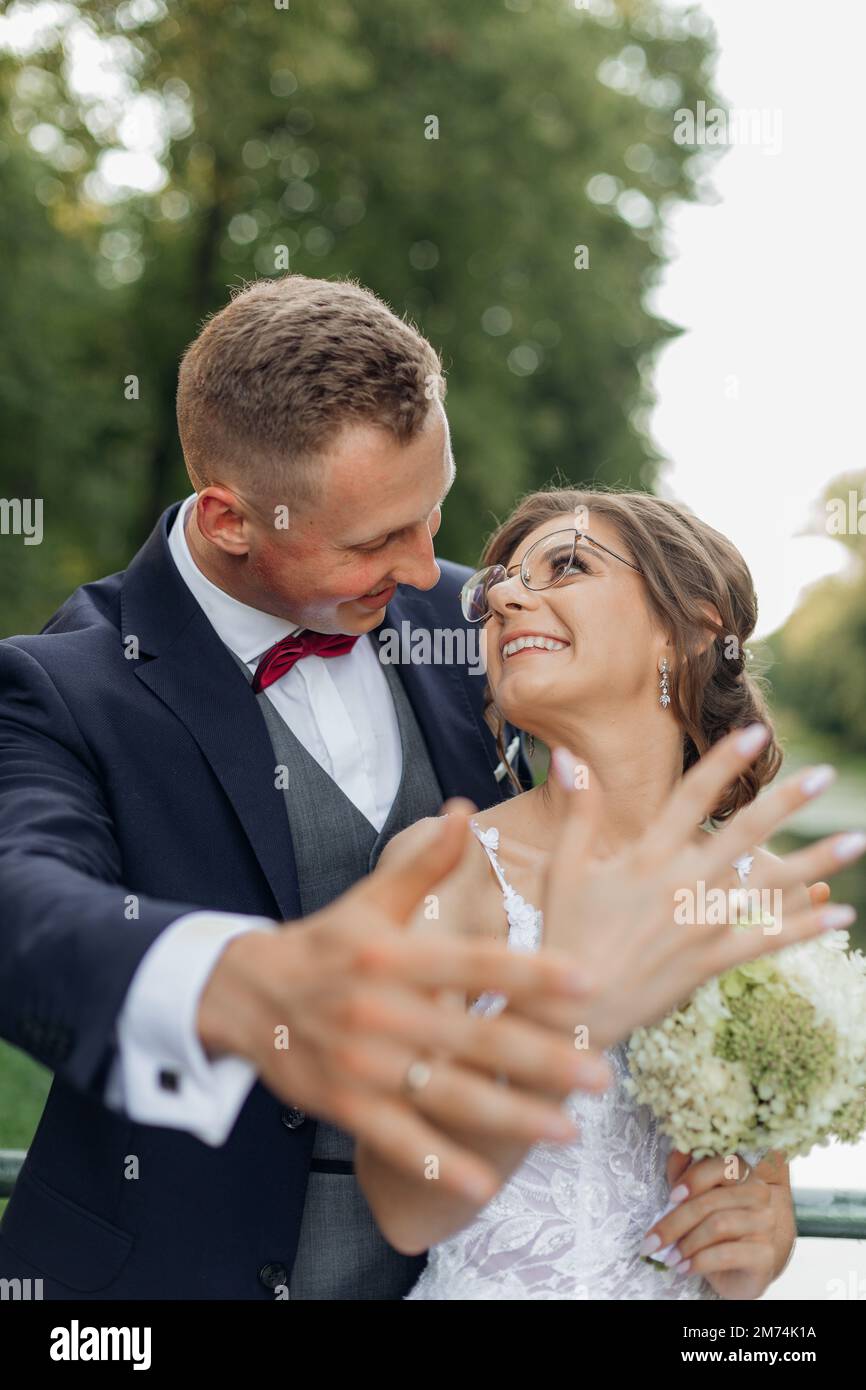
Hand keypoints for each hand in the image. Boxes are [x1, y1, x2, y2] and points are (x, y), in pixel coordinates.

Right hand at [197, 800, 610, 1201]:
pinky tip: (487, 1181)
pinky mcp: (346, 1105)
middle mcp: (382, 1010)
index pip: (474, 963)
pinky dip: (442, 1163)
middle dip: (543, 1059)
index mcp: (394, 954)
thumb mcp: (369, 900)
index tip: (586, 982)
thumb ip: (424, 863)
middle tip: (602, 1072)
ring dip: (511, 1116)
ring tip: (568, 1130)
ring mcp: (364, 1064)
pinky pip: (400, 1139)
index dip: (531, 973)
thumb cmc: (324, 944)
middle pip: (474, 1038)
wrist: (244, 996)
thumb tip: (465, 810)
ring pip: (448, 1095)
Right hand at [532, 724, 862, 1049]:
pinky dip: (805, 927)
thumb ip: (579, 809)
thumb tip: (568, 754)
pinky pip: (767, 940)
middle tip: (827, 774)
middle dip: (788, 801)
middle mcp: (682, 885)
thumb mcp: (565, 866)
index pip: (693, 797)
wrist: (573, 1008)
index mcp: (646, 857)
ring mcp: (701, 925)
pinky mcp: (711, 961)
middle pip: (745, 834)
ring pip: (769, 887)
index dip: (724, 762)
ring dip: (816, 863)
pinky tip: (841, 913)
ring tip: (856, 841)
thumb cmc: (566, 934)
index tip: (754, 734)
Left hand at [639, 1149, 795, 1299]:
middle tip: (651, 1241)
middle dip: (675, 1222)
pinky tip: (684, 1268)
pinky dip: (699, 1262)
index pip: (721, 1165)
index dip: (695, 1178)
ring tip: (669, 1258)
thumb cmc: (711, 1227)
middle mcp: (759, 1194)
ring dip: (686, 1244)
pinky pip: (727, 1254)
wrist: (737, 1270)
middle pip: (712, 1201)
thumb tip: (678, 1150)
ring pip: (718, 1226)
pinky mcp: (765, 1254)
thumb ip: (683, 1172)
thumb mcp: (692, 1196)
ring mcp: (766, 1223)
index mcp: (742, 1172)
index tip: (671, 1196)